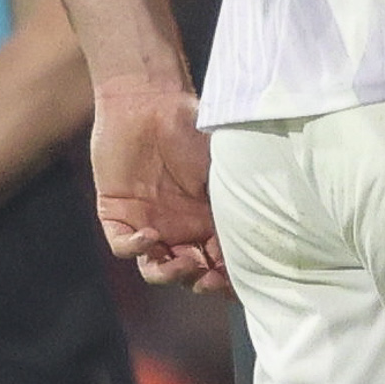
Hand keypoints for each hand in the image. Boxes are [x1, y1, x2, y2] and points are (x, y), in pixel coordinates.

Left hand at [91, 77, 228, 290]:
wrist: (147, 99)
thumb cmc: (192, 126)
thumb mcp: (223, 166)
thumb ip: (239, 198)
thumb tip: (266, 232)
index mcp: (209, 220)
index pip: (222, 262)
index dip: (229, 278)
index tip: (237, 281)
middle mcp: (180, 229)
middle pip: (191, 274)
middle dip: (202, 284)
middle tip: (209, 279)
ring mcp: (149, 224)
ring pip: (157, 269)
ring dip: (171, 275)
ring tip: (182, 264)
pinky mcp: (118, 215)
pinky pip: (124, 247)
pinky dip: (136, 249)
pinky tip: (150, 237)